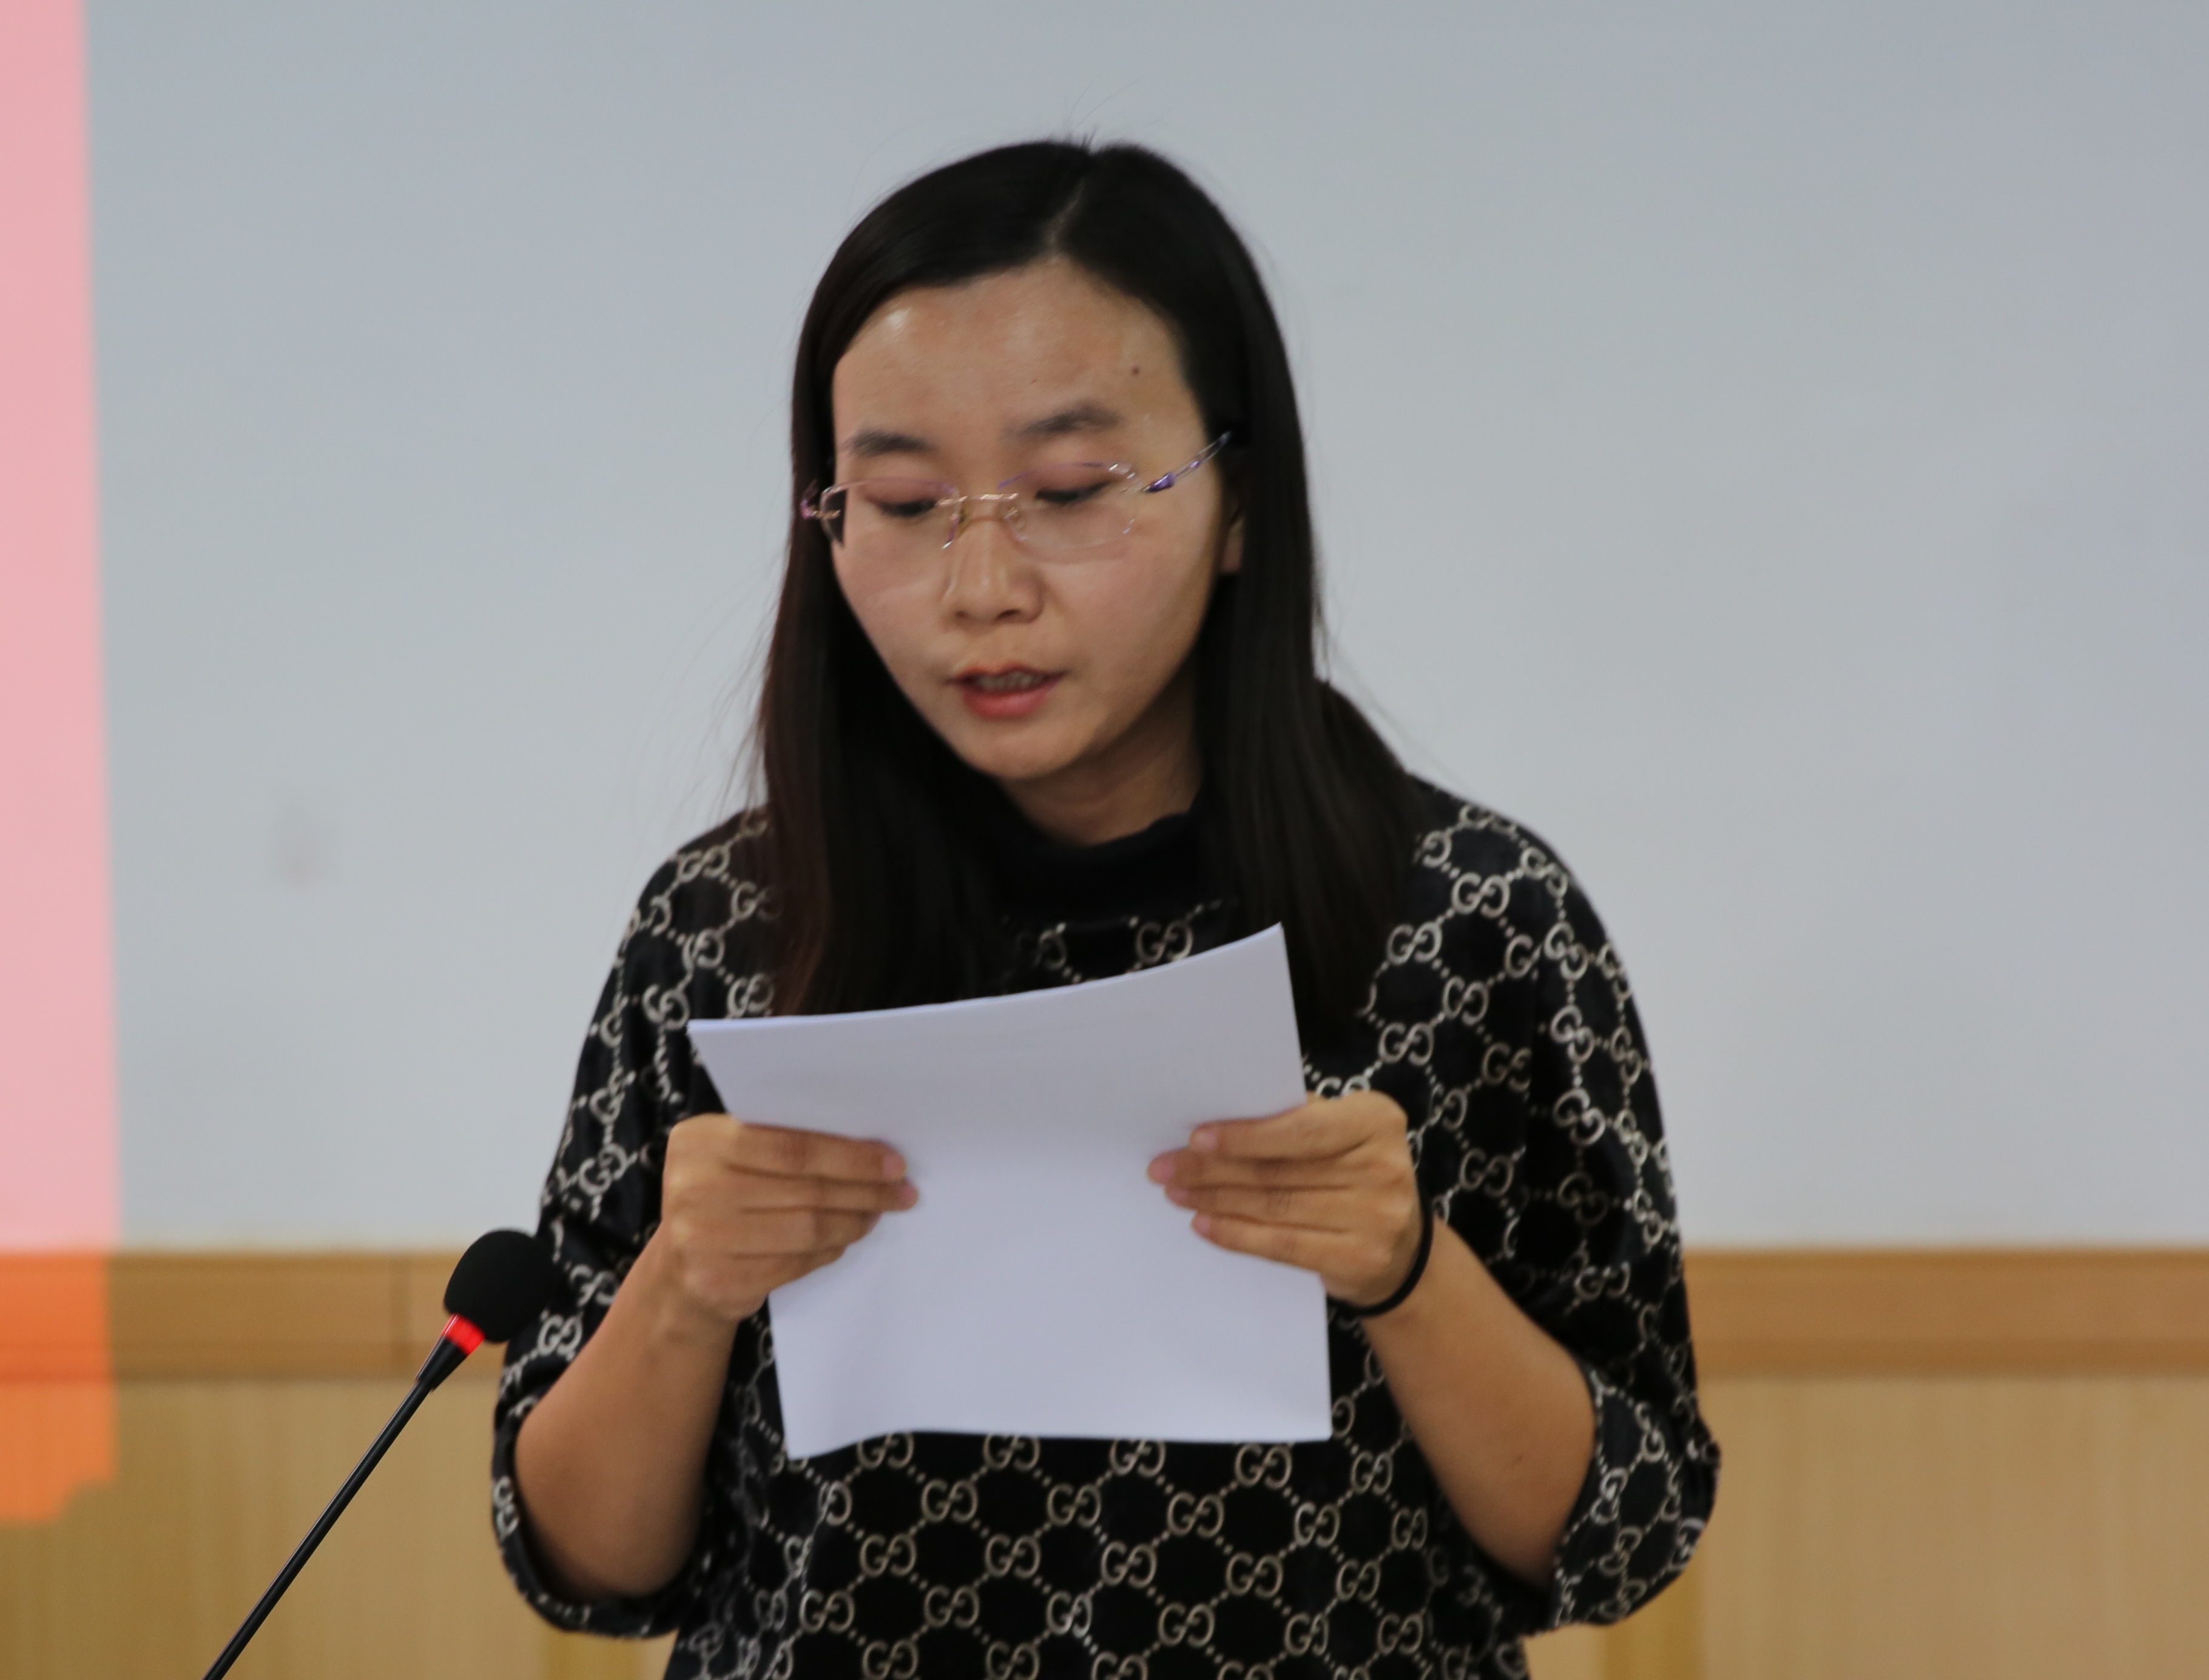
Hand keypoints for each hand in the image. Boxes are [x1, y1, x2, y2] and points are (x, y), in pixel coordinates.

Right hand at [653, 1114, 915, 1325]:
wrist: (678, 1268)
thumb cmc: (720, 1195)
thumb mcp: (731, 1154)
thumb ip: (780, 1140)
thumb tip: (868, 1146)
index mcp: (700, 1142)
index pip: (791, 1147)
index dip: (850, 1157)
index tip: (893, 1162)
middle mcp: (694, 1188)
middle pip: (806, 1189)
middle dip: (864, 1190)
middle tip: (901, 1190)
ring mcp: (703, 1240)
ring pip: (807, 1229)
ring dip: (854, 1221)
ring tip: (877, 1213)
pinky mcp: (720, 1281)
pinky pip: (796, 1263)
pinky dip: (830, 1250)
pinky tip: (847, 1238)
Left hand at [1148, 1091, 1425, 1307]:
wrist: (1403, 1249)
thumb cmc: (1354, 1175)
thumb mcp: (1341, 1135)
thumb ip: (1295, 1122)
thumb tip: (1216, 1126)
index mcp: (1377, 1120)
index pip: (1301, 1128)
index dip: (1245, 1136)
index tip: (1196, 1138)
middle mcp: (1383, 1167)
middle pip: (1279, 1169)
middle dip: (1213, 1169)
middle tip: (1166, 1167)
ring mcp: (1375, 1218)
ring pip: (1275, 1207)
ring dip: (1216, 1199)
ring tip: (1177, 1192)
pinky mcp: (1359, 1259)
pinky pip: (1283, 1245)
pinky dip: (1237, 1234)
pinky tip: (1205, 1224)